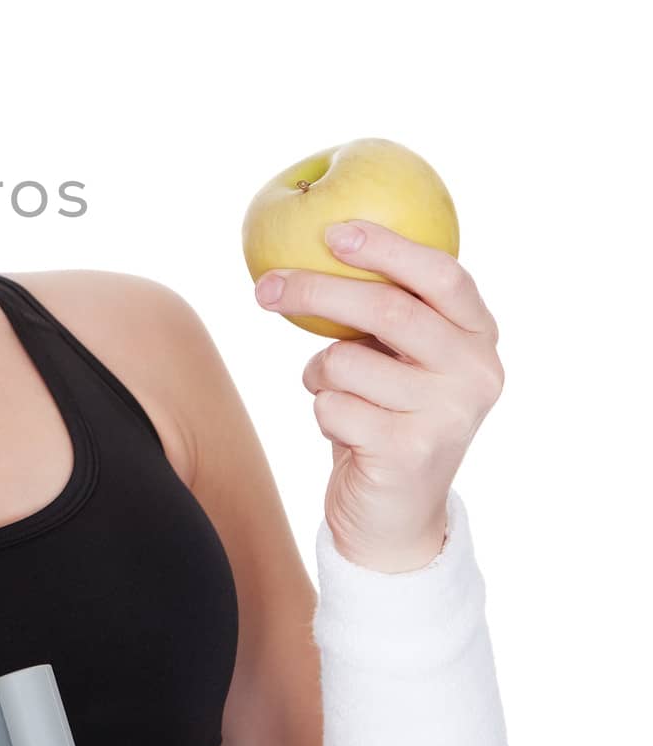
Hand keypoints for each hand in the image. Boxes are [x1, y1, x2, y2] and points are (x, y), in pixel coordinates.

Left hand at [253, 218, 504, 572]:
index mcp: (479, 338)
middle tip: (267, 287)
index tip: (333, 231)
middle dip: (316, 291)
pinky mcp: (410, 451)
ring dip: (319, 372)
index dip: (389, 248)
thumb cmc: (387, 414)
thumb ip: (385, 309)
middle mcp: (476, 374)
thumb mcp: (398, 357)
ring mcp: (448, 415)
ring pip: (347, 360)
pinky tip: (344, 427)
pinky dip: (321, 409)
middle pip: (388, 309)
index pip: (444, 275)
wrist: (396, 514)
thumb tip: (318, 245)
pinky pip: (333, 405)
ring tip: (333, 390)